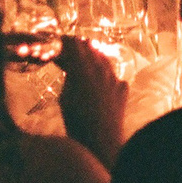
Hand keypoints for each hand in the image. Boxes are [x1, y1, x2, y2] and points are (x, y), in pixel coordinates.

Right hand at [57, 36, 128, 169]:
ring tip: (83, 55)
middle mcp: (102, 70)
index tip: (58, 41)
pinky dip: (103, 70)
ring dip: (93, 55)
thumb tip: (68, 64)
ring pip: (103, 59)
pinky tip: (98, 74)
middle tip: (68, 47)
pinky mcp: (123, 88)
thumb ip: (69, 76)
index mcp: (84, 70)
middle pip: (90, 49)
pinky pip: (112, 73)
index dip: (65, 41)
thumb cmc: (77, 123)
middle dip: (78, 47)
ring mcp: (115, 78)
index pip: (74, 46)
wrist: (102, 142)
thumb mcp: (65, 97)